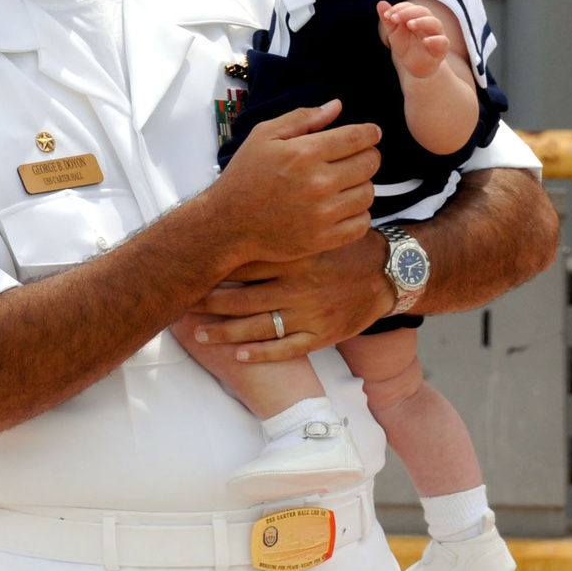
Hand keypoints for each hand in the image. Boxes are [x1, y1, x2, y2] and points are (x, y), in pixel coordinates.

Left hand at [186, 235, 393, 363]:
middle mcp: (300, 287)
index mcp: (296, 257)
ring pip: (259, 327)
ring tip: (199, 333)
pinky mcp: (322, 336)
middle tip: (183, 305)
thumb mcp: (316, 230)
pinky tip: (238, 354)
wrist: (388, 273)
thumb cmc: (345, 247)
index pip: (246, 264)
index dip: (215, 270)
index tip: (191, 271)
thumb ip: (283, 228)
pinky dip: (260, 353)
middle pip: (244, 298)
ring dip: (225, 332)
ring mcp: (311, 315)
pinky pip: (286, 349)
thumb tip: (241, 216)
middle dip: (210, 303)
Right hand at [211, 101, 380, 264]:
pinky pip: (362, 224)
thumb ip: (302, 118)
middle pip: (369, 164)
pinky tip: (343, 207)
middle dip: (367, 156)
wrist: (227, 224)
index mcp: (304, 153)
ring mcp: (322, 214)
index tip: (372, 134)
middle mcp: (318, 183)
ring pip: (368, 193)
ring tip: (346, 184)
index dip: (371, 133)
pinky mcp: (323, 239)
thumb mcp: (264, 136)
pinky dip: (358, 214)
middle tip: (357, 157)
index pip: (358, 137)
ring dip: (362, 185)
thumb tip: (337, 106)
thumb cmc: (245, 177)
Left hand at [377, 0, 449, 78]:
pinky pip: (442, 41)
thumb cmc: (407, 47)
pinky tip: (425, 41)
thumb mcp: (394, 34)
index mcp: (418, 17)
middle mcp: (429, 23)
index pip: (410, 7)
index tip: (386, 16)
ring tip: (410, 24)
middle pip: (423, 11)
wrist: (416, 67)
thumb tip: (381, 3)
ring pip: (434, 23)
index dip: (399, 8)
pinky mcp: (442, 48)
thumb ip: (389, 20)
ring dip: (422, 21)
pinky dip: (435, 40)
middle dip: (407, 13)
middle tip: (394, 19)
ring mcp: (437, 34)